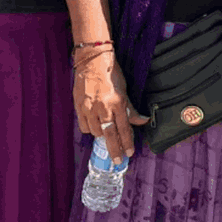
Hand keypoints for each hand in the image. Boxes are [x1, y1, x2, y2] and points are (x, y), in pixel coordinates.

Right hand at [72, 48, 147, 162]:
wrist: (92, 61)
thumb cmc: (111, 73)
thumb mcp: (124, 90)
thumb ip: (131, 109)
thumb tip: (142, 121)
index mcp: (117, 103)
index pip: (124, 129)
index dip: (127, 143)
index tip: (128, 154)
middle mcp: (103, 108)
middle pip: (109, 135)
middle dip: (114, 149)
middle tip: (117, 160)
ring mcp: (89, 108)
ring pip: (96, 131)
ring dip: (102, 135)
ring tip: (106, 133)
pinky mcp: (78, 107)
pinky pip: (84, 126)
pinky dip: (90, 128)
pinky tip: (95, 125)